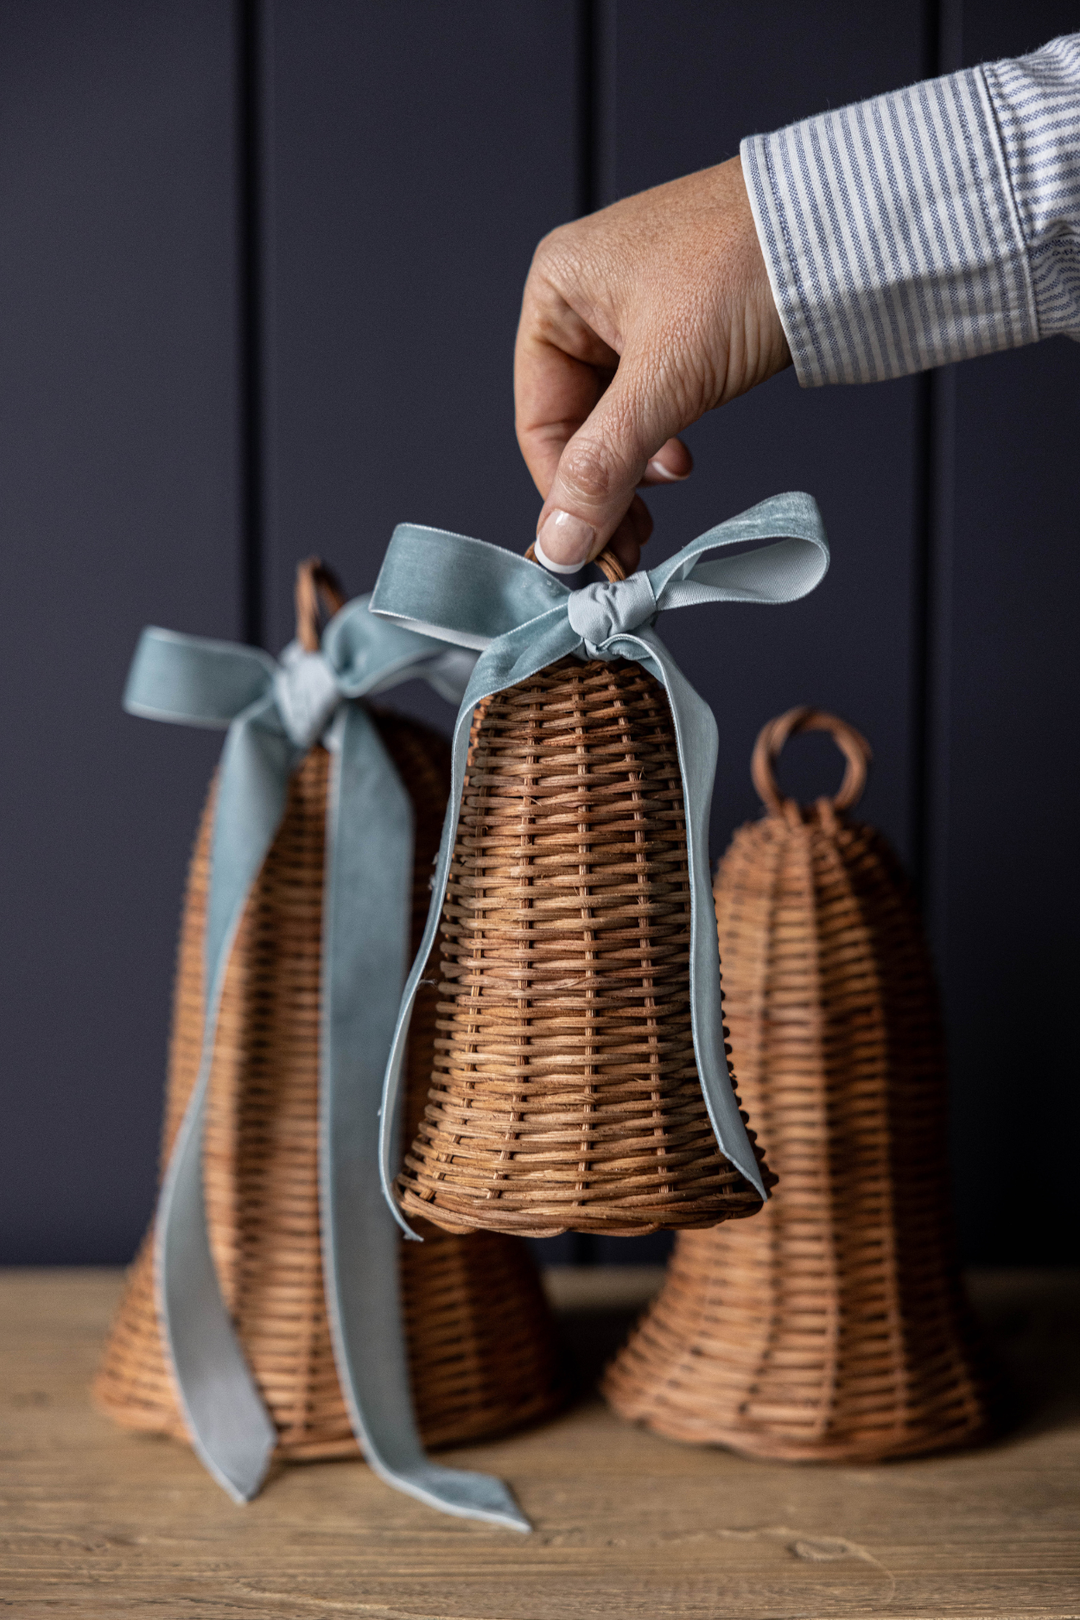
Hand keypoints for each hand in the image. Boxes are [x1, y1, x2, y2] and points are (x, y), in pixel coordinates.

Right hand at [514, 155, 790, 573]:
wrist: (847, 227)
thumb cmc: (750, 265)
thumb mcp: (666, 378)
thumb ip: (605, 465)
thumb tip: (559, 542)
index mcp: (558, 289)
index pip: (539, 420)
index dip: (563, 491)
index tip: (591, 547)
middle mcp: (586, 297)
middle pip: (574, 425)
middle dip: (604, 485)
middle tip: (630, 541)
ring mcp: (634, 311)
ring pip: (614, 419)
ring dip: (634, 469)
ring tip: (664, 500)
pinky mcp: (682, 326)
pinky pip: (652, 401)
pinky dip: (661, 442)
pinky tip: (684, 460)